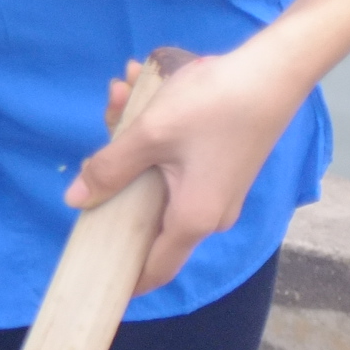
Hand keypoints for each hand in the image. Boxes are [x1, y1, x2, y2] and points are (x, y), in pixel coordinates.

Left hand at [63, 46, 310, 291]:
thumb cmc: (213, 106)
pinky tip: (138, 87)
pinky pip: (175, 161)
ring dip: (132, 138)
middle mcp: (211, 214)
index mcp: (194, 219)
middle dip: (114, 172)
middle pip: (145, 212)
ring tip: (122, 90)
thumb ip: (110, 169)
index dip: (125, 278)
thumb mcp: (149, 135)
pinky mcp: (221, 167)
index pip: (155, 267)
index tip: (95, 278)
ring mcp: (218, 190)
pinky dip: (154, 131)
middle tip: (105, 120)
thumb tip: (76, 200)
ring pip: (157, 177)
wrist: (274, 71)